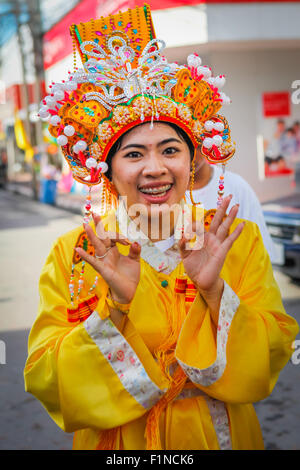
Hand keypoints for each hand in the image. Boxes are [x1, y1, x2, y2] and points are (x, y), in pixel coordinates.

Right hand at [76, 213, 140, 303]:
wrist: (128, 291)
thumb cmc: (130, 276)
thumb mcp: (135, 261)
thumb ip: (135, 251)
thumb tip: (135, 241)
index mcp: (114, 251)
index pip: (113, 238)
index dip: (119, 236)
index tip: (127, 242)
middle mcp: (107, 254)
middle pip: (101, 237)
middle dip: (98, 225)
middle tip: (94, 213)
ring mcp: (104, 261)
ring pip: (97, 245)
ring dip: (91, 235)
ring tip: (85, 224)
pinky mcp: (103, 269)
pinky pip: (92, 261)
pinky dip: (85, 256)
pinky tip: (78, 249)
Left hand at [179, 196, 244, 318]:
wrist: (201, 281)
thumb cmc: (193, 267)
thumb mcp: (184, 255)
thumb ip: (182, 245)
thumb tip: (182, 235)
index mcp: (201, 237)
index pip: (199, 224)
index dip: (192, 223)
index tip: (185, 228)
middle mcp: (211, 238)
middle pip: (217, 219)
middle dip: (222, 207)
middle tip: (229, 195)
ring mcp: (218, 243)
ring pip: (225, 226)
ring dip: (230, 215)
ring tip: (236, 204)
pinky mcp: (222, 251)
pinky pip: (230, 239)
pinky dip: (236, 231)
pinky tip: (242, 223)